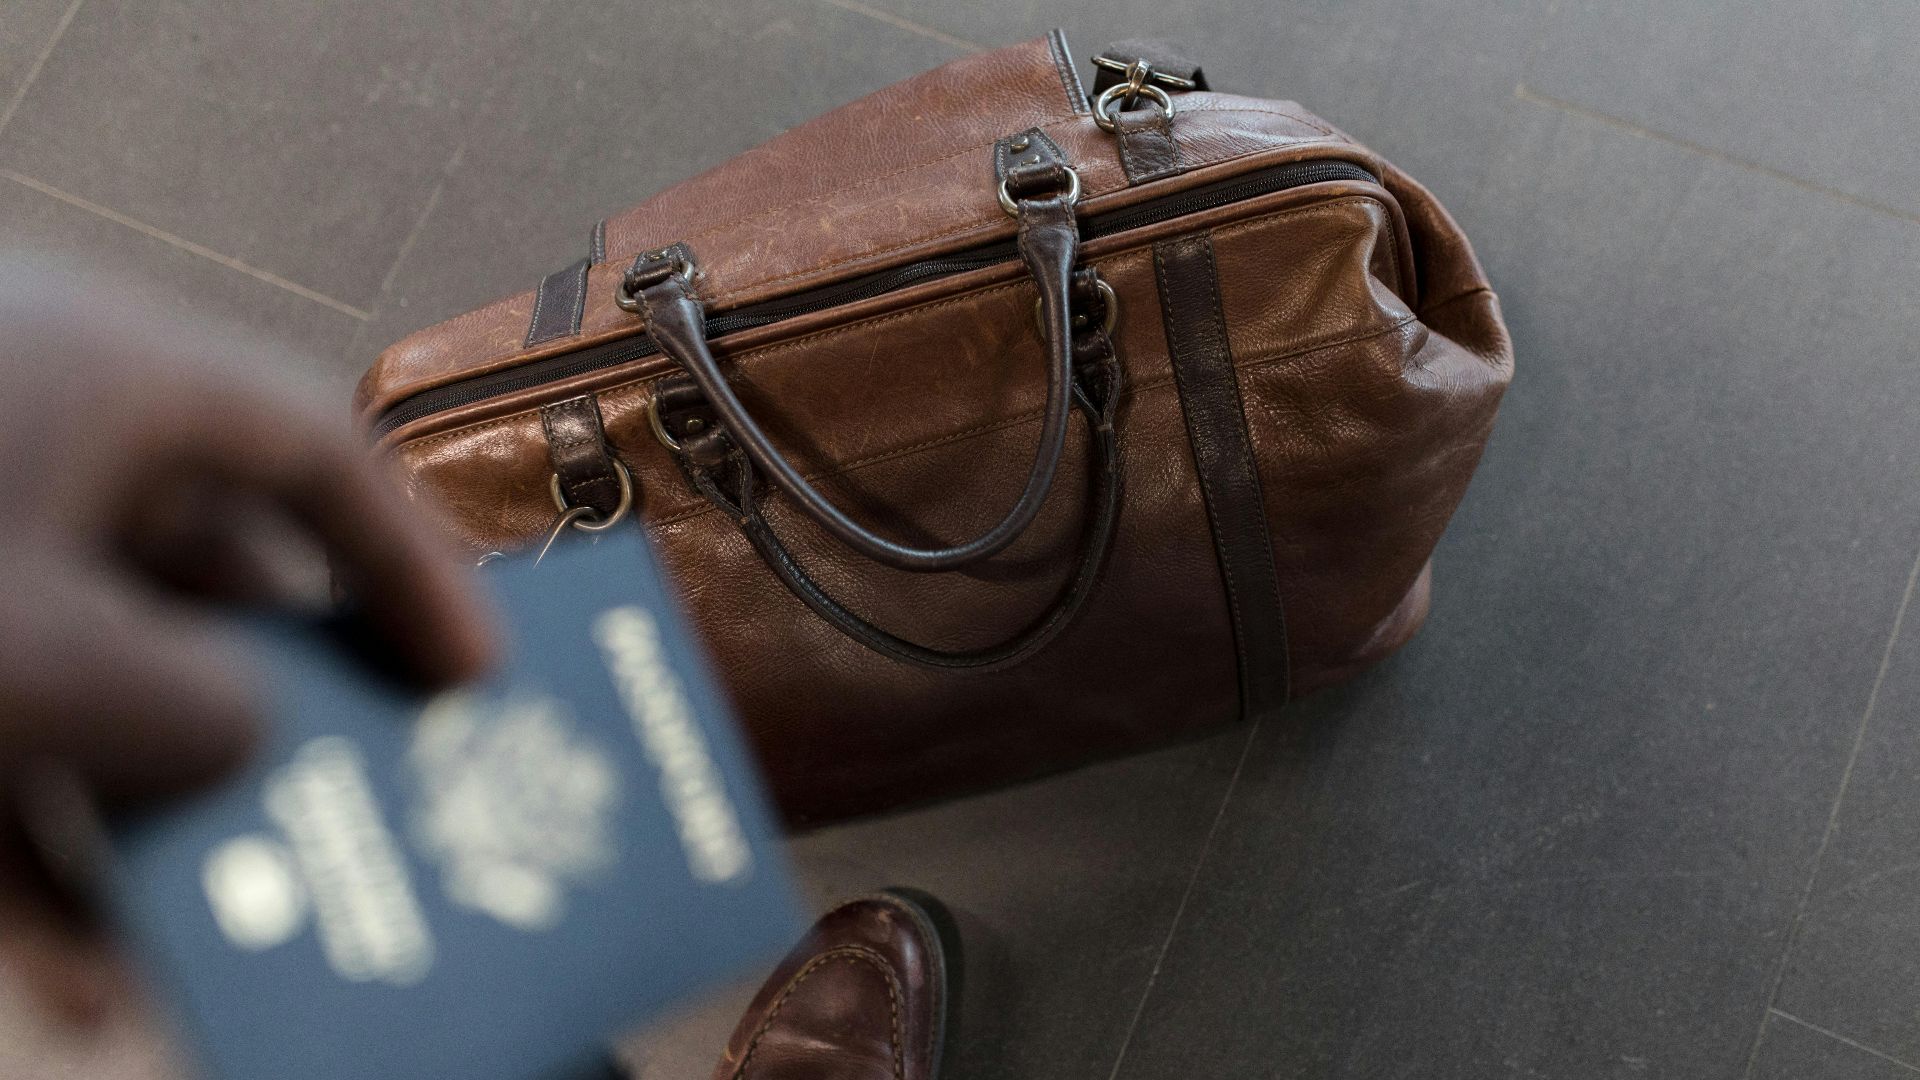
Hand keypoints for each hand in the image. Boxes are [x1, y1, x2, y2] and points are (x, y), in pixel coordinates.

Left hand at [0, 257, 497, 1033]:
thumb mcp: (51, 659)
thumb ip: (200, 709)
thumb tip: (243, 743)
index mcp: (102, 376)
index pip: (313, 454)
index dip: (411, 571)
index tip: (477, 681)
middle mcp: (29, 441)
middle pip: (210, 581)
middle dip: (284, 718)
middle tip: (370, 803)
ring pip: (91, 685)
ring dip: (157, 816)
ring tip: (231, 929)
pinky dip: (28, 851)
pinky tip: (71, 968)